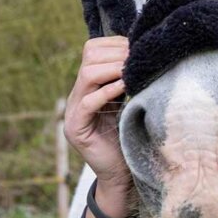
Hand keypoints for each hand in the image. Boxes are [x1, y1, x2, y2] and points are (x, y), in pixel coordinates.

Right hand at [64, 36, 131, 190]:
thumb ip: (128, 78)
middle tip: (138, 57)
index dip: (115, 44)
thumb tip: (145, 50)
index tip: (137, 44)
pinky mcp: (76, 129)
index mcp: (88, 85)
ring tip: (133, 70)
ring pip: (87, 75)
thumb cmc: (130, 134)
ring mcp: (73, 112)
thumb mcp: (129, 100)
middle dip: (116, 54)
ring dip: (114, 69)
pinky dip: (108, 91)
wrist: (122, 173)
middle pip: (89, 58)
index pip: (92, 50)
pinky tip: (126, 87)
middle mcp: (76, 95)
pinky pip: (88, 102)